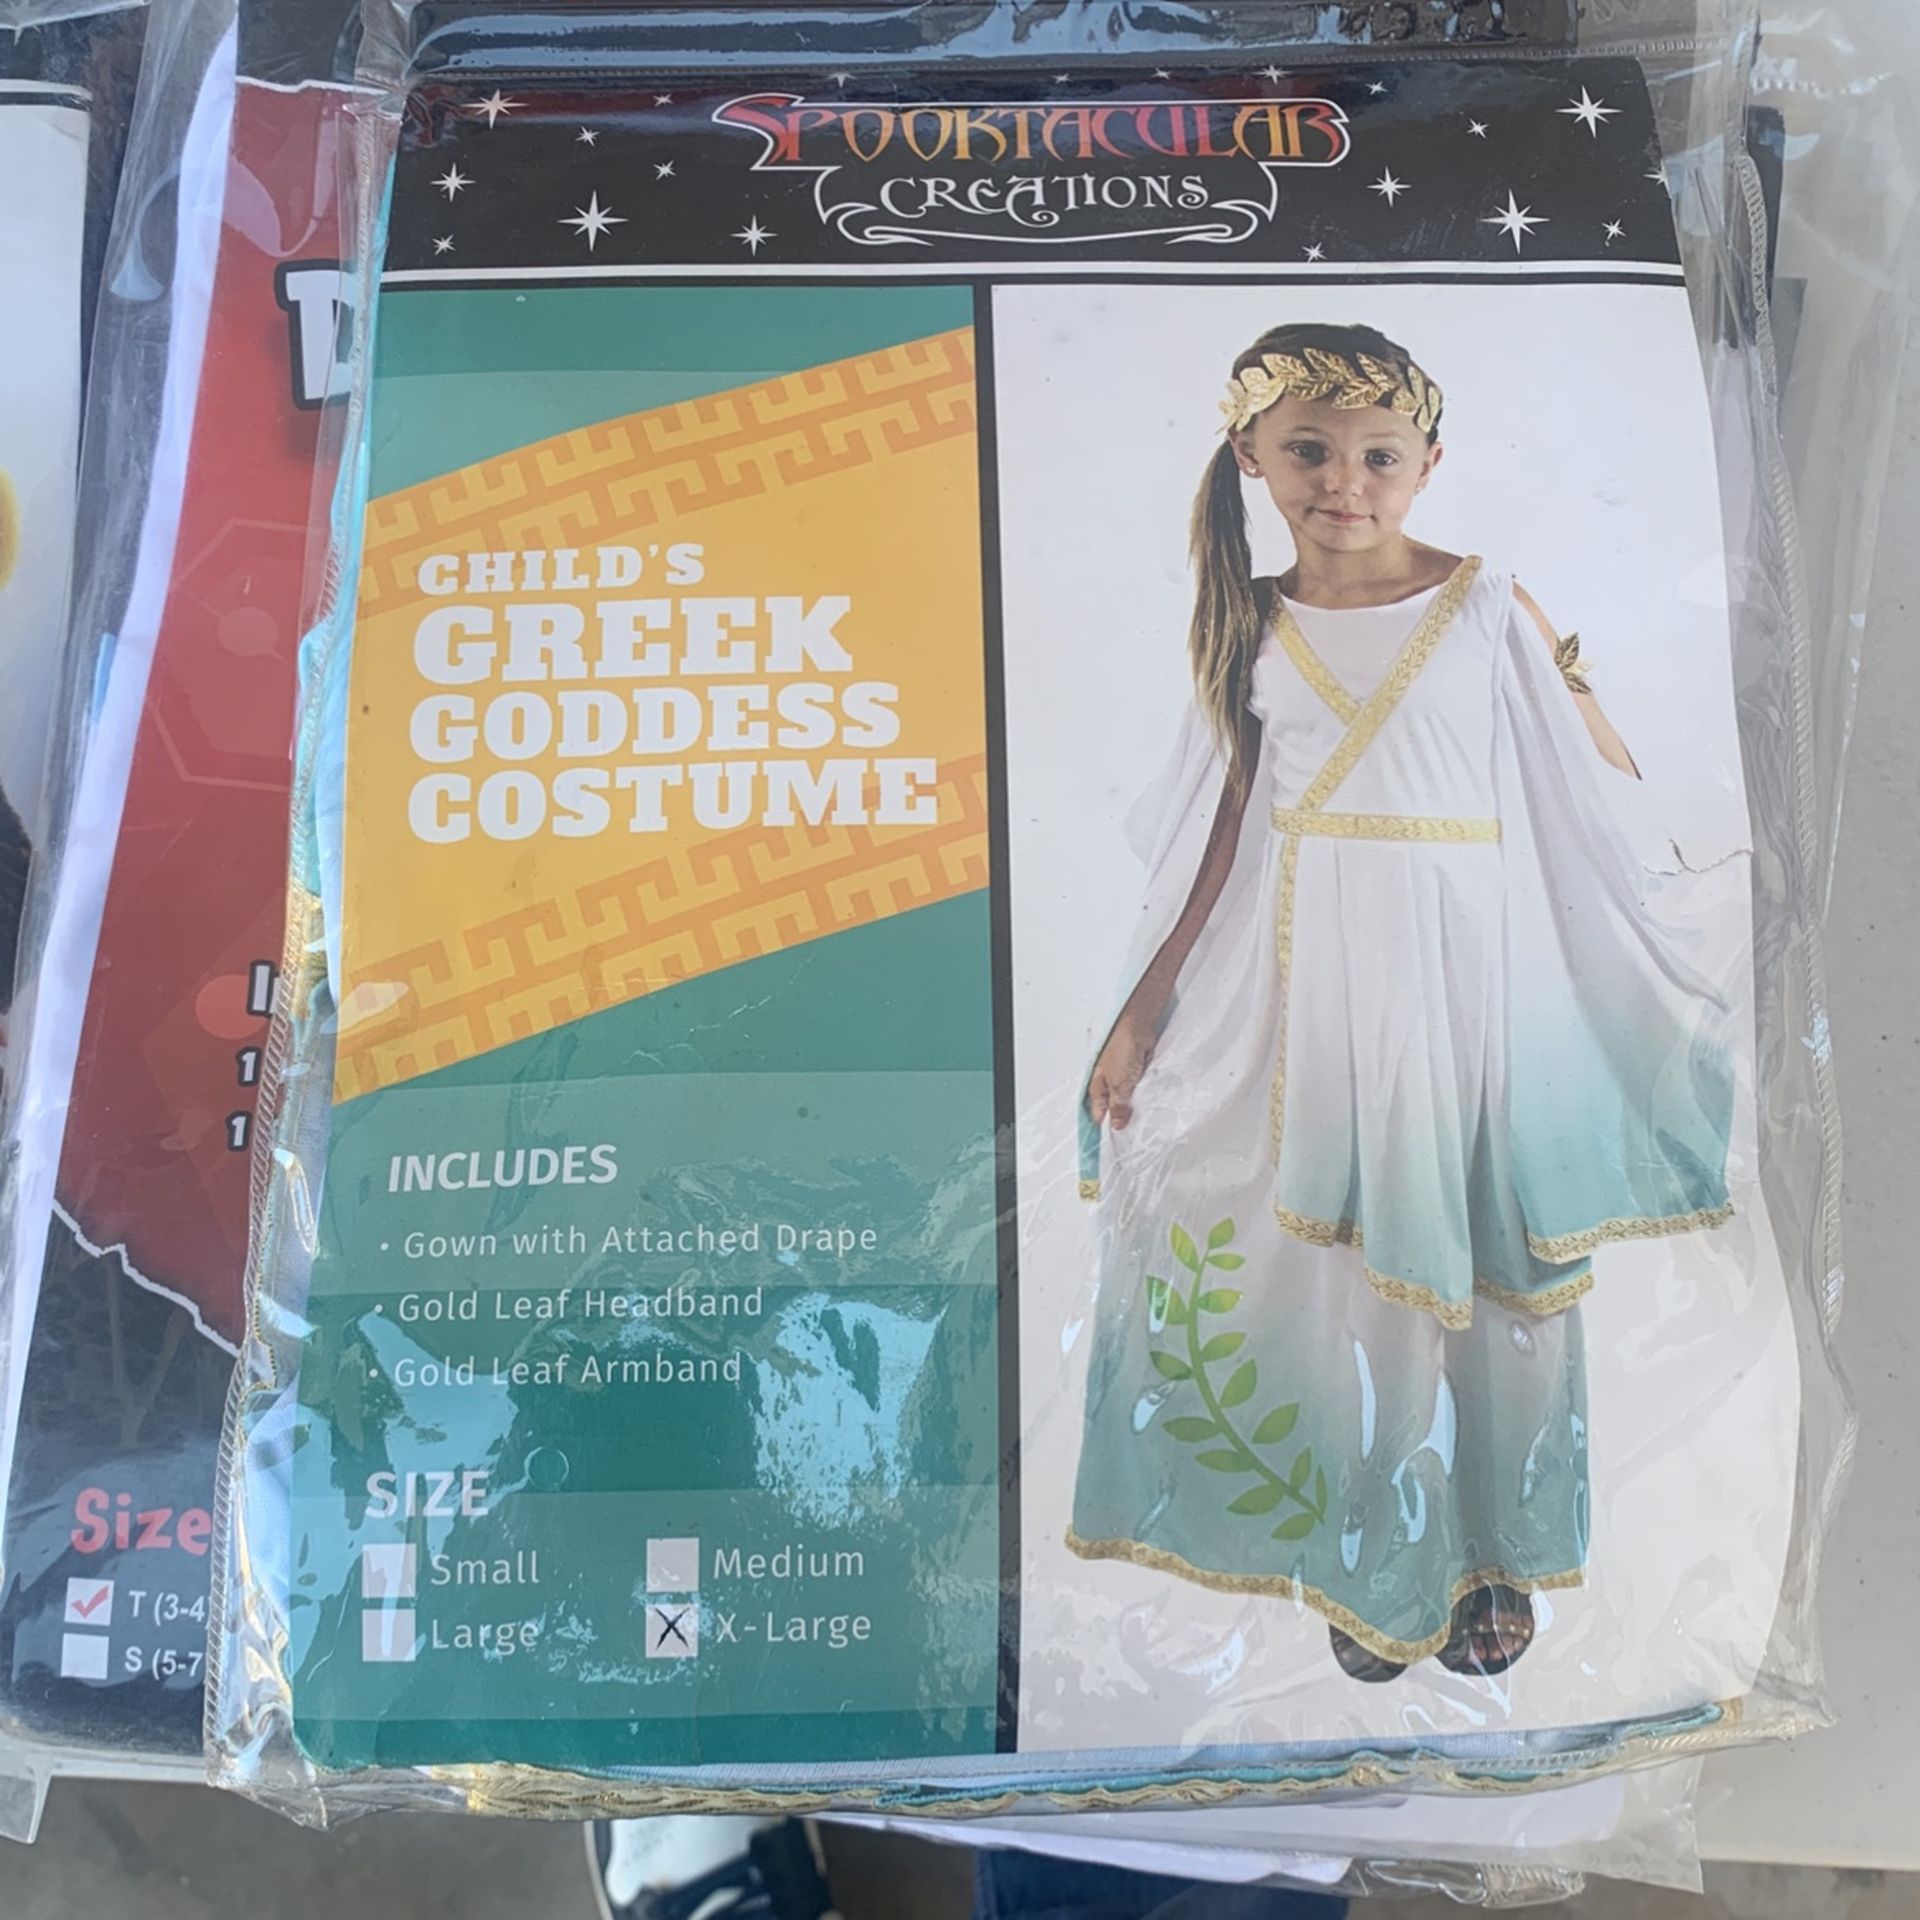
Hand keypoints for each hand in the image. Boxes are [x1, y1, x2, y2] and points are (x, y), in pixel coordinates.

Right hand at [1090, 1008, 1157, 1132]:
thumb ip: (1118, 1106)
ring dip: (1139, 1108)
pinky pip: (1143, 1092)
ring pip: (1131, 1102)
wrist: (1139, 1027)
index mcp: (1098, 1089)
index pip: (1099, 1115)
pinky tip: (1155, 1105)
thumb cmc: (1121, 1048)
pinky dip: (1148, 1097)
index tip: (1119, 1144)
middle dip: (1126, 1120)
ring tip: (1148, 1123)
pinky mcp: (1139, 1075)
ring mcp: (1125, 1080)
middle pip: (1116, 1110)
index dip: (1107, 1129)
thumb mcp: (1119, 1083)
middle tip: (1136, 1136)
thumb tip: (1117, 1126)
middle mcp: (1110, 1086)